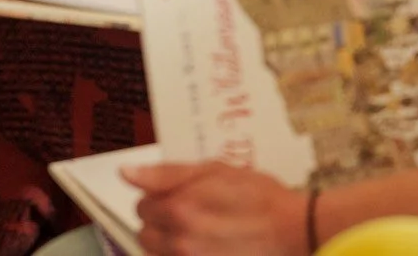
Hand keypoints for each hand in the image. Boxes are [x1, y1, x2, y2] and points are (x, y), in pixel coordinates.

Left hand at [126, 161, 309, 255]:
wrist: (293, 230)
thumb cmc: (258, 195)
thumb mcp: (215, 170)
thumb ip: (166, 173)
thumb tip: (125, 173)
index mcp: (178, 209)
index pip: (141, 205)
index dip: (157, 197)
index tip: (177, 195)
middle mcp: (179, 241)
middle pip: (145, 235)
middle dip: (159, 223)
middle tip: (187, 214)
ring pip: (159, 255)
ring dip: (169, 244)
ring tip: (198, 232)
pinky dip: (183, 255)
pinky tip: (205, 246)